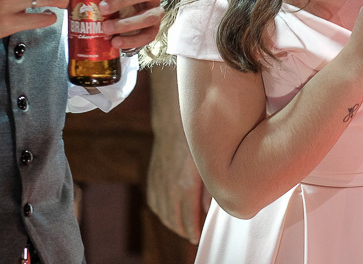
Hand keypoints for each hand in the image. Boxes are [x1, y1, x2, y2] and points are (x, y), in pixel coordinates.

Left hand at [98, 0, 163, 51]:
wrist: (131, 11)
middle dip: (122, 1)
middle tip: (103, 8)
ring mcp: (156, 9)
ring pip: (148, 16)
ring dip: (126, 23)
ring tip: (107, 29)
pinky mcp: (155, 27)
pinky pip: (148, 35)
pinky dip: (131, 40)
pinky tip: (116, 42)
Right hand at [146, 126, 206, 242]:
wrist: (173, 125)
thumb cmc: (194, 144)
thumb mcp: (207, 167)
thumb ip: (209, 191)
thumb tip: (209, 210)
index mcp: (185, 187)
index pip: (188, 219)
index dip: (193, 231)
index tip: (198, 237)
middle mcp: (169, 188)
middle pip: (174, 220)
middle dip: (184, 230)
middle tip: (193, 234)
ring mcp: (158, 184)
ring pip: (163, 213)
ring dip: (172, 223)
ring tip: (184, 226)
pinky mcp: (153, 178)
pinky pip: (154, 203)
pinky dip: (161, 211)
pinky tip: (169, 211)